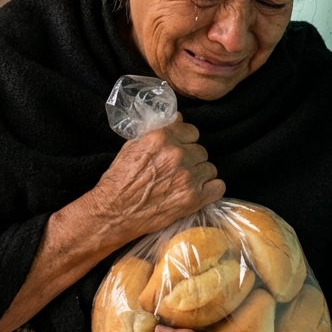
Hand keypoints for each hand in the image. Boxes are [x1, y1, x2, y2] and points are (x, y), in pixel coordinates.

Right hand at [83, 116, 224, 243]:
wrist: (114, 212)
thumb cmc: (118, 180)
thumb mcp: (131, 147)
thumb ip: (157, 132)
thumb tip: (179, 119)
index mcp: (160, 138)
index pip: (191, 131)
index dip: (185, 141)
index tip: (179, 150)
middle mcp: (177, 154)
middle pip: (201, 150)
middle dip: (191, 159)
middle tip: (177, 171)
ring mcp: (187, 176)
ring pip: (209, 168)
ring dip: (200, 175)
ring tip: (184, 183)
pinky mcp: (194, 198)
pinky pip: (218, 187)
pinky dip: (210, 190)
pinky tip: (197, 193)